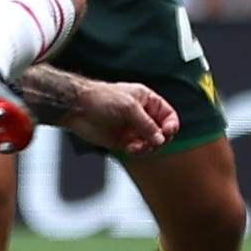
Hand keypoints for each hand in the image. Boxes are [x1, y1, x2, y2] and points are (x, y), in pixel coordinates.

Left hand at [66, 78, 181, 155]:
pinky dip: (137, 151)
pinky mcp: (124, 141)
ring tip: (138, 146)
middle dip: (159, 138)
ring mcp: (133, 129)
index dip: (171, 124)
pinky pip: (138, 150)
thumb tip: (160, 138)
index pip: (168, 115)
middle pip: (162, 132)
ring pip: (151, 143)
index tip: (167, 132)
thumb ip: (147, 124)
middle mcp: (142, 115)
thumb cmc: (100, 98)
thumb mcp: (129, 107)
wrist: (79, 109)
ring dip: (147, 147)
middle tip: (154, 142)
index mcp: (147, 101)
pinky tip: (130, 148)